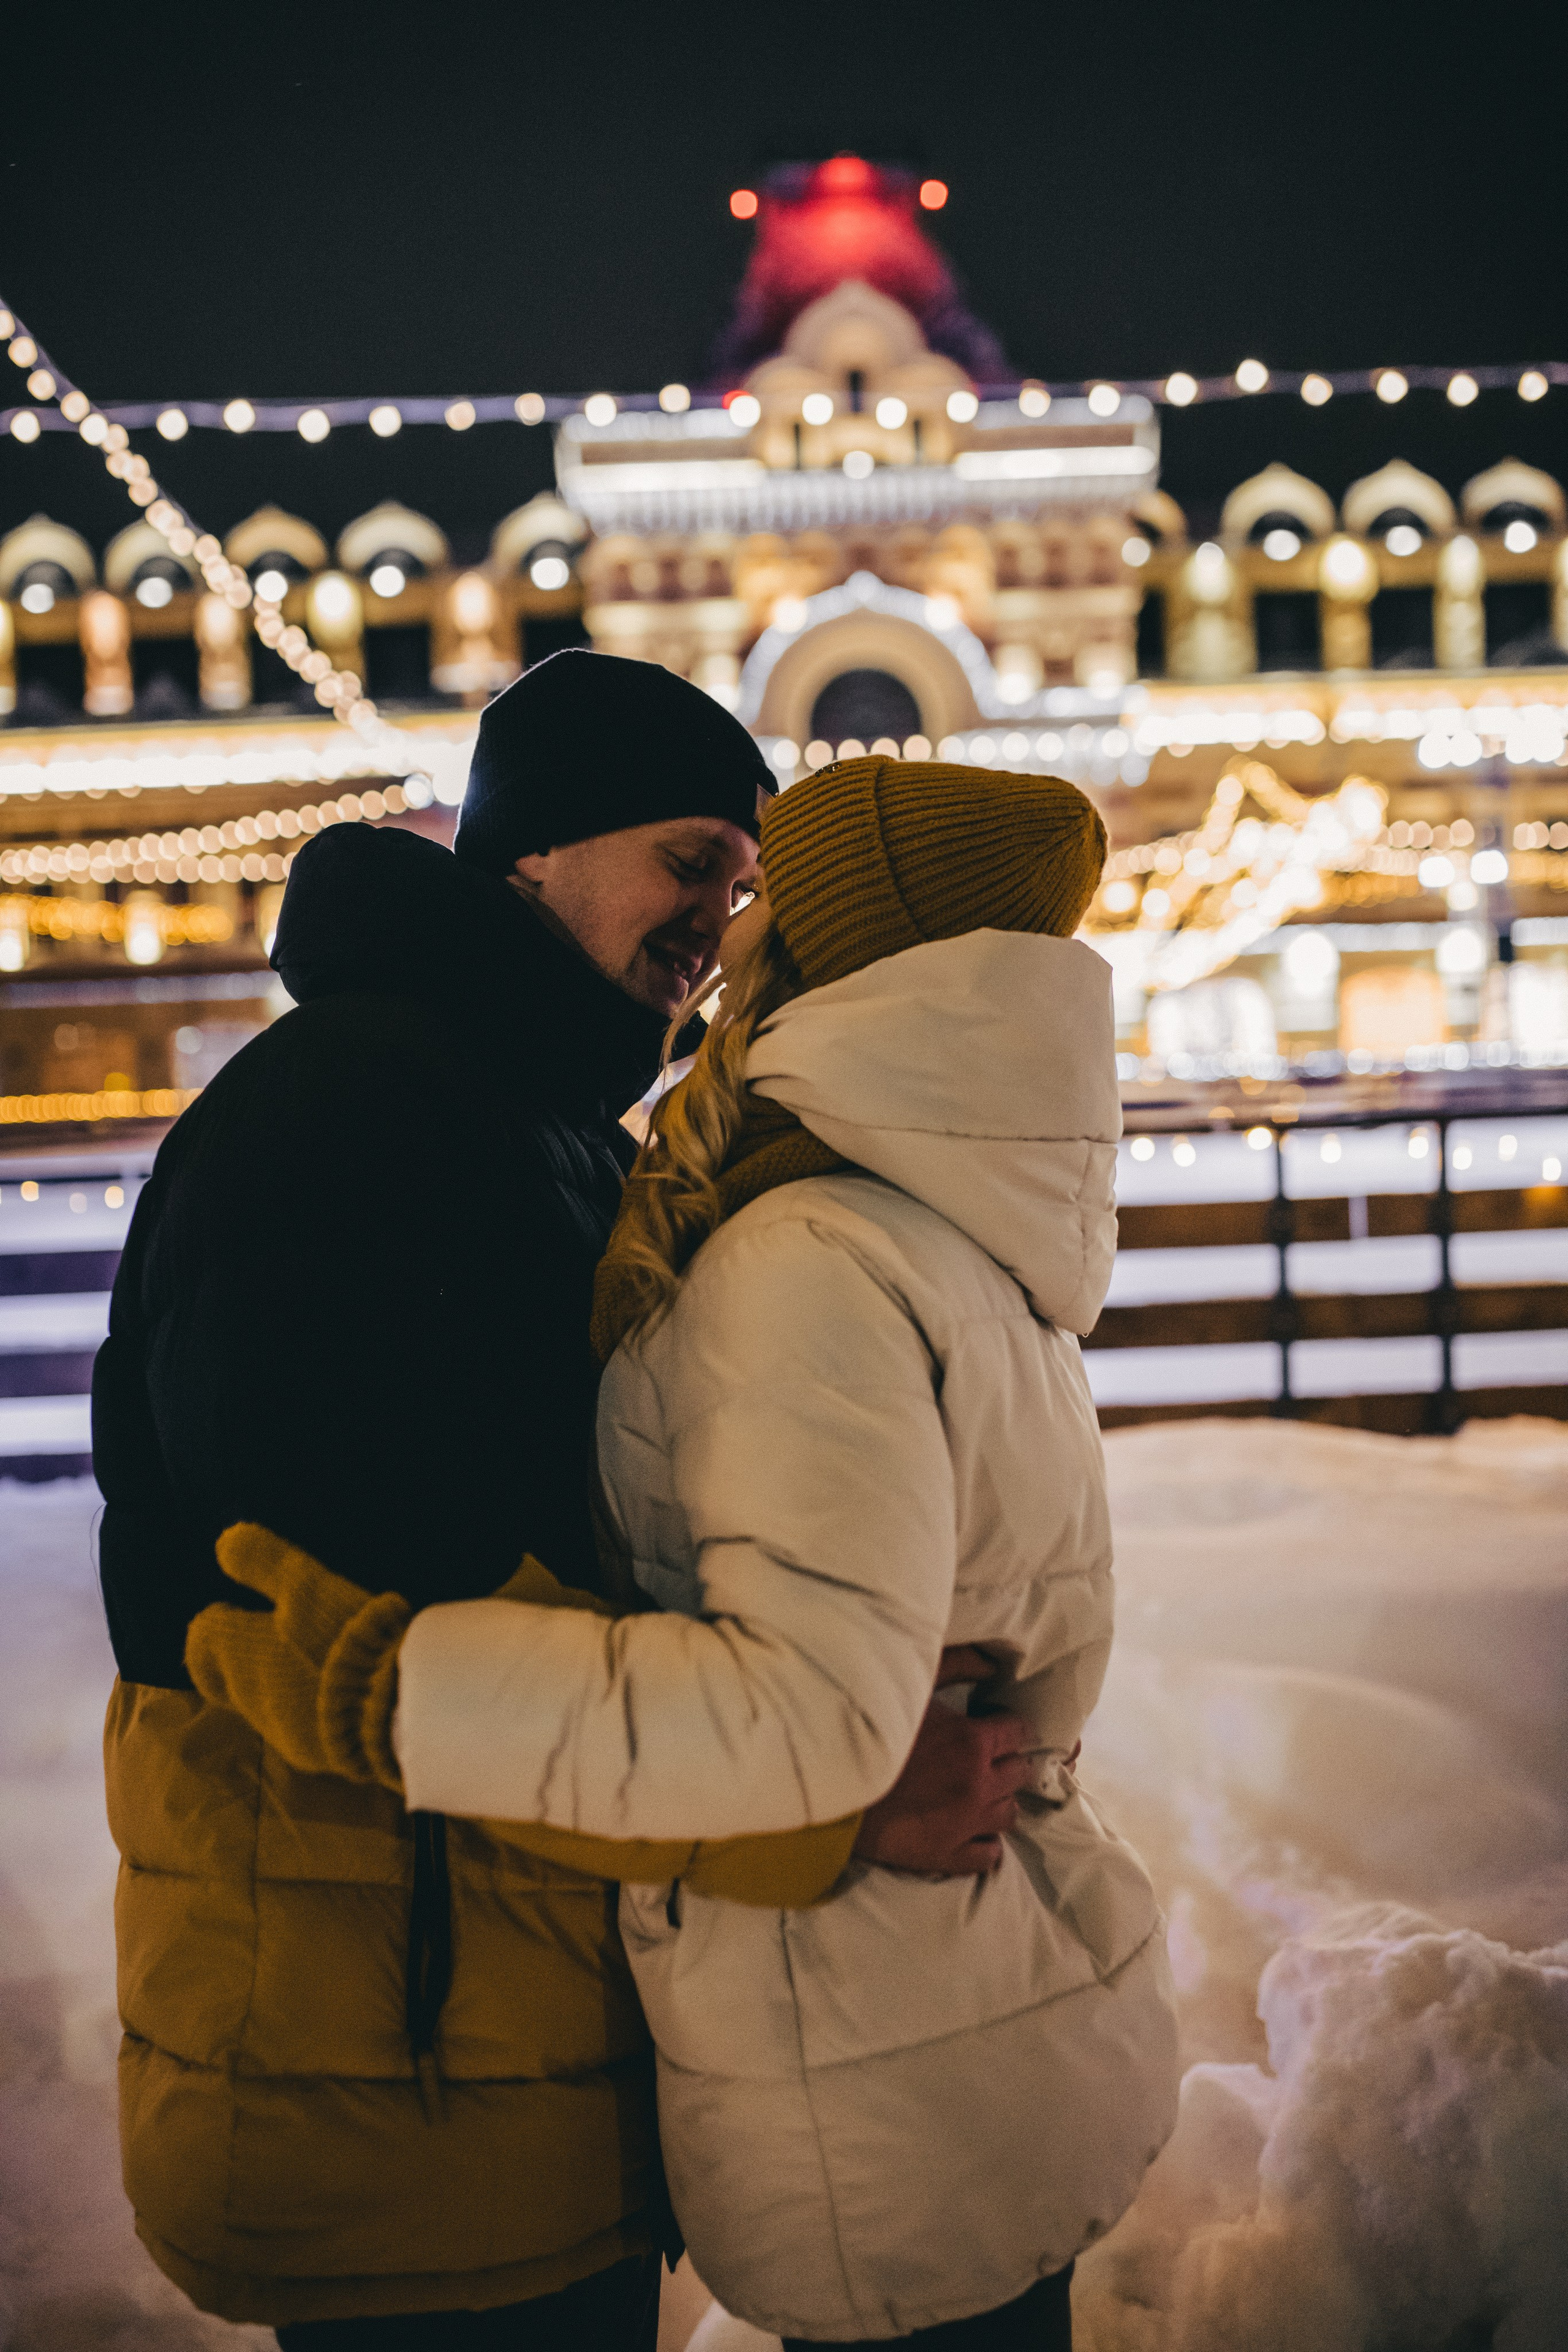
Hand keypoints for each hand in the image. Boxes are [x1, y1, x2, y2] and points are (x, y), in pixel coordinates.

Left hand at [185, 1526, 412, 1784]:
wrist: (386, 1707)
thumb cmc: (341, 1637)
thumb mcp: (304, 1585)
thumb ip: (263, 1562)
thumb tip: (224, 1542)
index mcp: (238, 1652)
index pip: (200, 1643)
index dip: (214, 1626)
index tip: (235, 1611)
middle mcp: (247, 1695)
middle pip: (226, 1676)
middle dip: (240, 1659)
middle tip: (270, 1638)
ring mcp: (278, 1729)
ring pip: (261, 1702)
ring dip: (276, 1683)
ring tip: (312, 1661)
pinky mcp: (311, 1754)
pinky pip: (297, 1725)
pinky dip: (307, 1708)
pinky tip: (337, 1694)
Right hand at [851, 1646, 1034, 1878]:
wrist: (833, 1786)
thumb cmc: (869, 1731)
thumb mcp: (913, 1686)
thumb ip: (957, 1667)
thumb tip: (993, 1664)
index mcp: (972, 1742)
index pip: (1018, 1733)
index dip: (1011, 1727)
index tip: (1001, 1727)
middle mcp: (979, 1784)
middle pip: (1018, 1773)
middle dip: (1008, 1762)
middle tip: (989, 1758)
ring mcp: (966, 1824)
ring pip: (1009, 1814)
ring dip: (999, 1800)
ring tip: (982, 1793)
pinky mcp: (948, 1855)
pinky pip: (989, 1855)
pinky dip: (987, 1842)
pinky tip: (975, 1831)